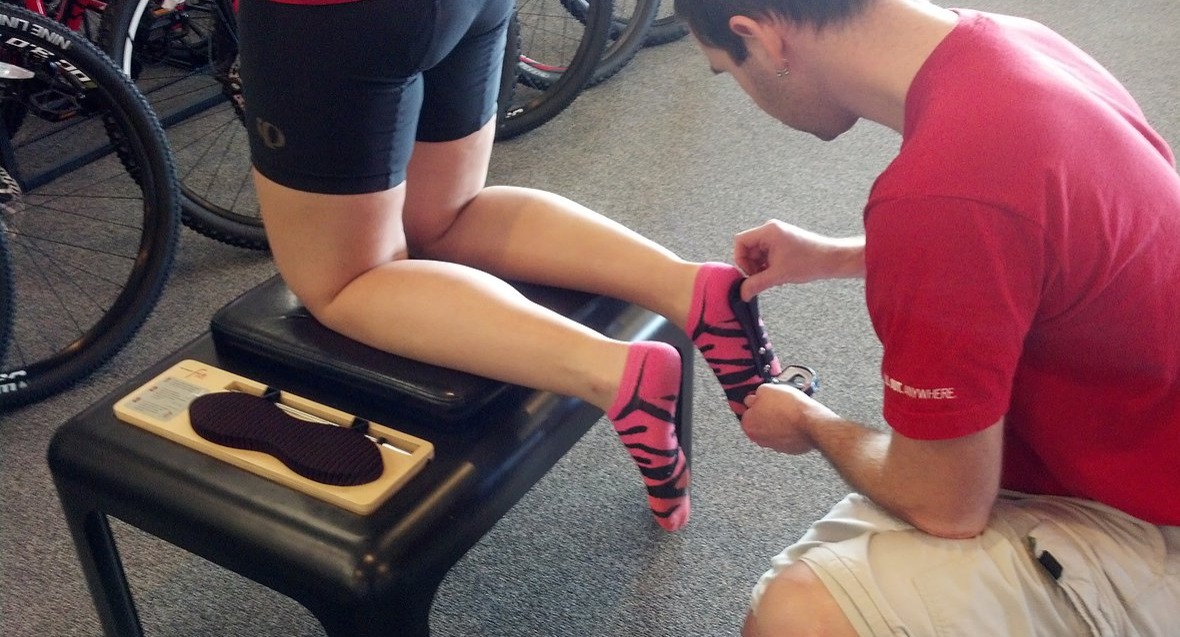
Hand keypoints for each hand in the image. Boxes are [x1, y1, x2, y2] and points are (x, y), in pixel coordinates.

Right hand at [733, 220, 863, 299]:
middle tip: (762, 279)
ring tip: (774, 278)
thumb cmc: (810, 261)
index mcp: (768, 231)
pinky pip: (767, 255)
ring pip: (757, 254)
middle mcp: (771, 230)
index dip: (741, 259)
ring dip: (762, 268)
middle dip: (753, 266)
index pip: (740, 242)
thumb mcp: (779, 275)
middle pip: (748, 249)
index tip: (750, 273)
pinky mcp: (783, 243)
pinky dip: (769, 266)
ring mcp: (777, 236)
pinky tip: (779, 275)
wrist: (831, 260)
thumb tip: (742, 293)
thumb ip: (757, 284)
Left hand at [741, 382, 835, 454]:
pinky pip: (786, 435)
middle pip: (760, 420)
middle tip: (778, 403)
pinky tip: (795, 420)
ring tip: (789, 410)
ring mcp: (774, 445)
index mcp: (748, 424)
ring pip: (773, 428)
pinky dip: (789, 429)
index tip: (764, 398)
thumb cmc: (791, 408)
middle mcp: (758, 438)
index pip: (747, 410)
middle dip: (767, 412)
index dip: (757, 401)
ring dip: (779, 420)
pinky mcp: (788, 448)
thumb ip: (756, 394)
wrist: (812, 423)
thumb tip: (756, 396)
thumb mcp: (766, 389)